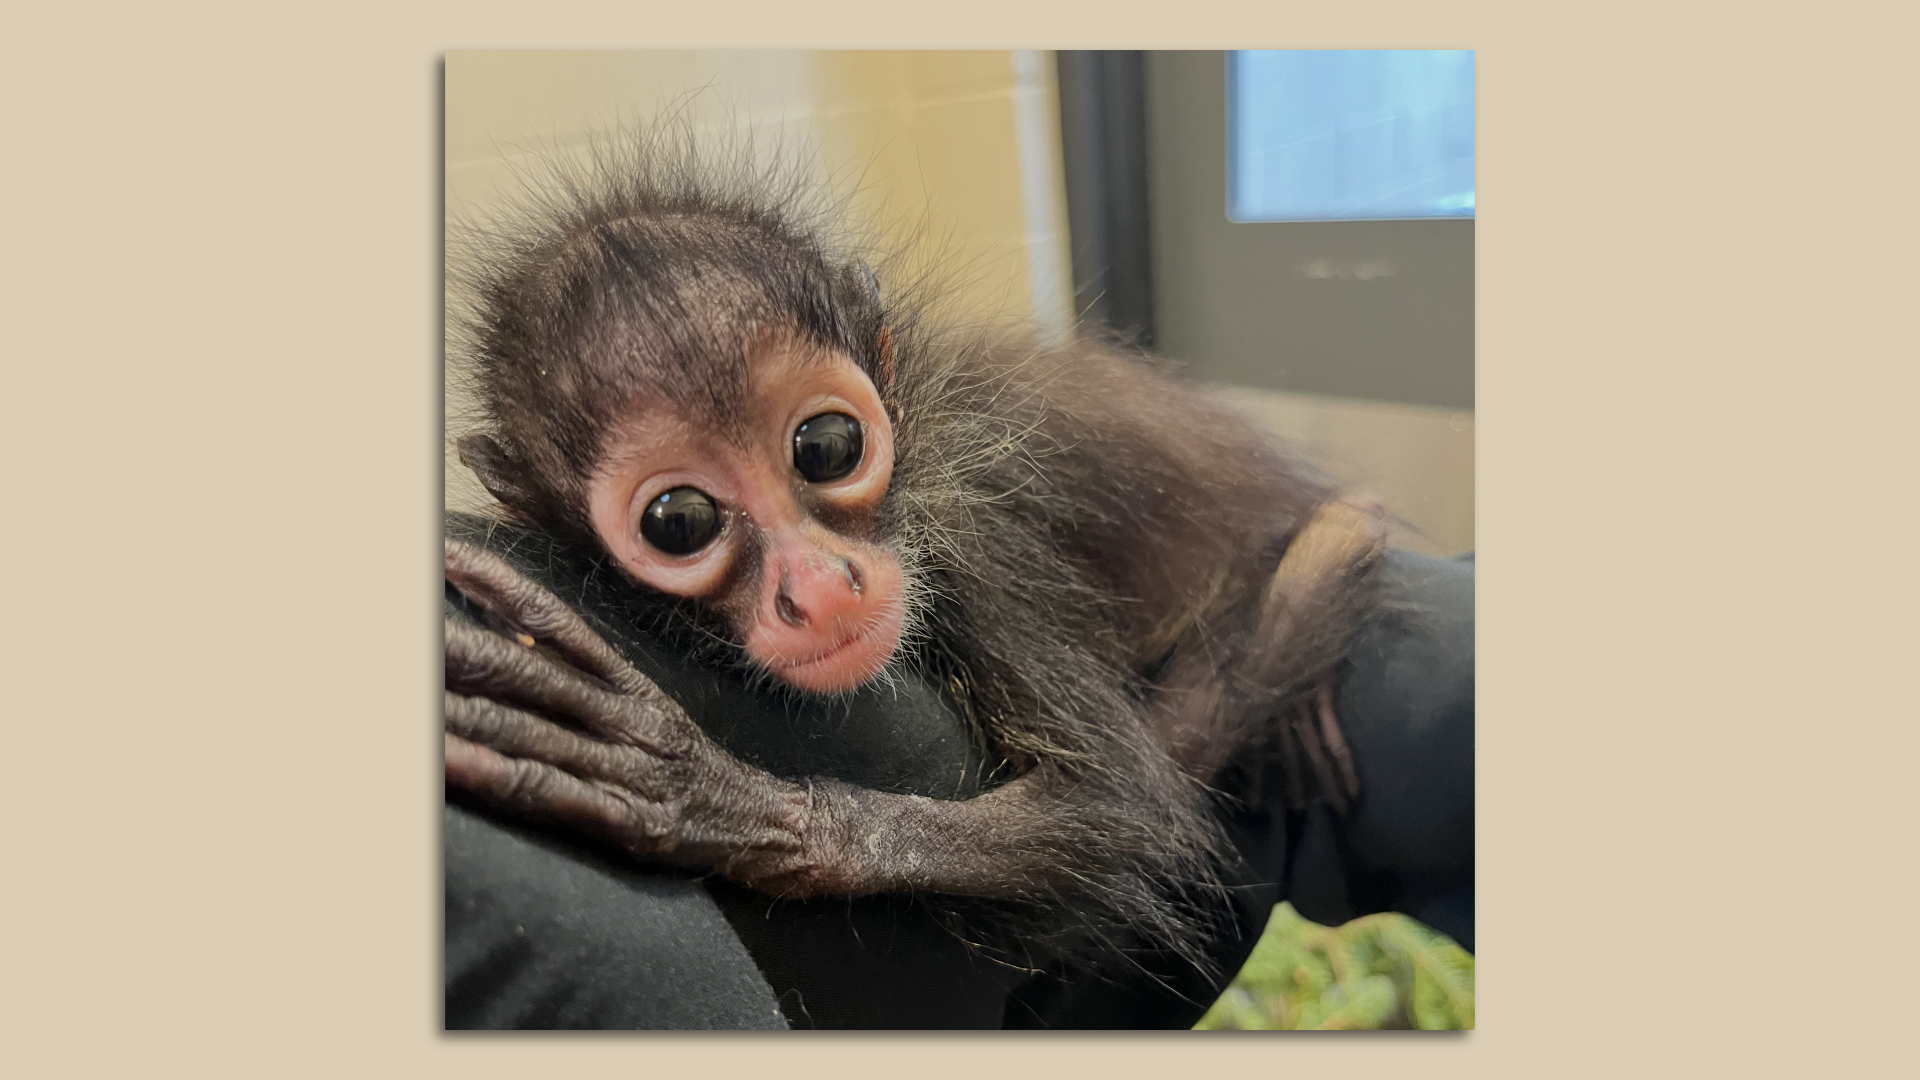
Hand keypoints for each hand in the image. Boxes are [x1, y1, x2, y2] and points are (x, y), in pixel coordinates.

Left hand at [443, 538, 821, 889]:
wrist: (766, 824)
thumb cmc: (687, 769)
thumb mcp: (642, 711)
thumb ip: (580, 678)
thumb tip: (510, 635)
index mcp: (626, 685)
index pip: (554, 622)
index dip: (499, 587)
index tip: (445, 555)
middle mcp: (624, 716)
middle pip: (532, 673)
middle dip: (463, 648)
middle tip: (408, 629)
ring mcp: (625, 767)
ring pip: (532, 731)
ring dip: (464, 714)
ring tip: (408, 699)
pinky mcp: (628, 820)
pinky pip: (551, 793)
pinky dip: (496, 776)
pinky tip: (452, 764)